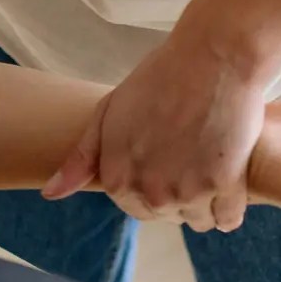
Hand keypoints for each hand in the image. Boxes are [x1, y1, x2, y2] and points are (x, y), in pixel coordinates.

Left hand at [43, 31, 266, 231]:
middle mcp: (151, 193)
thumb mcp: (106, 115)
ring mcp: (189, 192)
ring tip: (204, 167)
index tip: (157, 165)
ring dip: (201, 203)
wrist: (210, 61)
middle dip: (172, 198)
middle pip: (164, 215)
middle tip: (182, 163)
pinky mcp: (227, 185)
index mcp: (117, 179)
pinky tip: (227, 181)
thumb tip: (51, 194)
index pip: (132, 208)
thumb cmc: (155, 82)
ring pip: (196, 220)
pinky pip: (227, 219)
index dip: (145, 188)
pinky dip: (228, 208)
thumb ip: (81, 160)